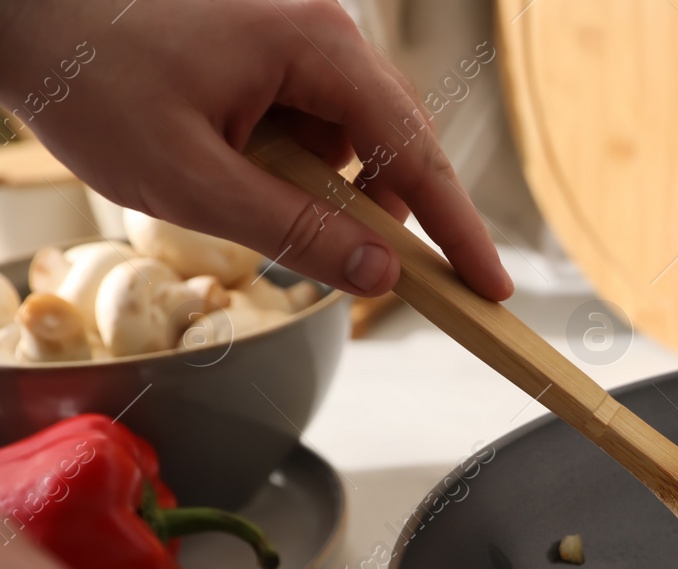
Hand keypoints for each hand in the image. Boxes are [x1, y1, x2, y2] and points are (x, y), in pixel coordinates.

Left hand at [0, 0, 512, 300]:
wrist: (19, 3)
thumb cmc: (90, 74)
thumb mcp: (192, 180)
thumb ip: (295, 232)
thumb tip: (378, 276)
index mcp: (319, 49)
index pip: (418, 156)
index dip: (459, 233)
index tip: (490, 289)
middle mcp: (325, 31)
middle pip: (397, 145)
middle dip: (381, 214)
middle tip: (359, 273)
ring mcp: (299, 34)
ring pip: (354, 137)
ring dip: (325, 188)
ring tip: (248, 199)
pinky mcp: (272, 46)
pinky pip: (316, 119)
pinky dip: (295, 161)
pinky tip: (238, 167)